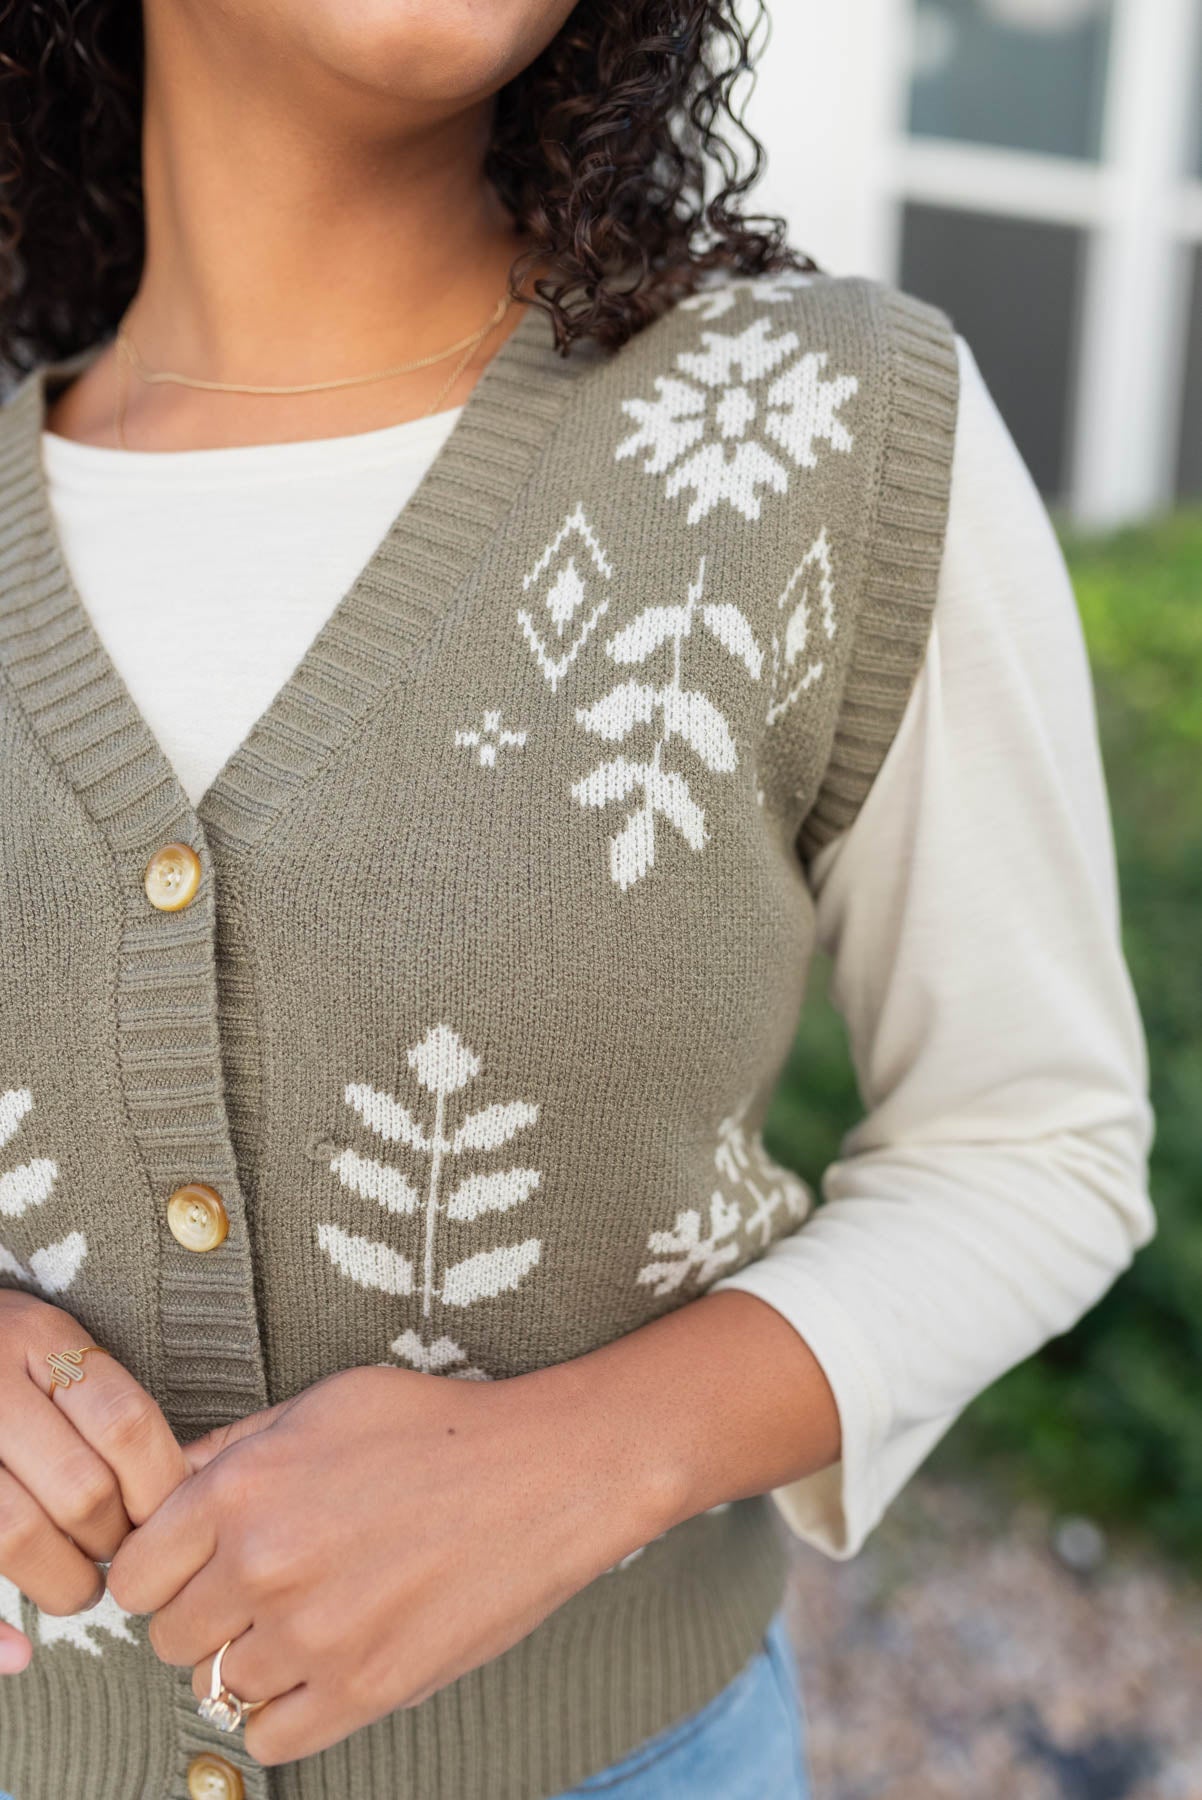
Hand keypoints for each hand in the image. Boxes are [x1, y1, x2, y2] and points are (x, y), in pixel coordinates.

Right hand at [0, 1288, 190, 1672]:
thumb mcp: (51, 1347)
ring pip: (17, 1533)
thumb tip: (184, 1489)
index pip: (127, 1426)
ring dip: (62, 1580)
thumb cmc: (1, 1355)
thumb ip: (102, 1402)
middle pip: (81, 1488)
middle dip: (113, 1541)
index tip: (167, 1518)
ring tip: (79, 1587)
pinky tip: (18, 1652)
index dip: (159, 1489)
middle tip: (120, 1554)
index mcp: (40, 1339)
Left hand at [106, 1360, 672, 1765]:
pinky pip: (270, 1737)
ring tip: (301, 1618)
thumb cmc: (437, 1427)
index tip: (189, 1567)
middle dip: (200, 1615)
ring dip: (248, 1658)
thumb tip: (167, 1485)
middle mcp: (262, 1566)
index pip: (133, 1575)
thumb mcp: (323, 1403)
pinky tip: (316, 1666)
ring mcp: (313, 1635)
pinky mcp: (366, 1689)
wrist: (545, 1473)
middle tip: (251, 1591)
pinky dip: (282, 1709)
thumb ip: (234, 1448)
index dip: (158, 1572)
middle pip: (168, 1637)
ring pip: (218, 1686)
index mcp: (241, 1488)